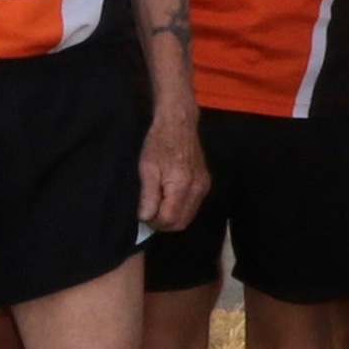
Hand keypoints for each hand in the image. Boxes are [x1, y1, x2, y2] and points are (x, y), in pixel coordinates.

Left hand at [135, 105, 206, 233]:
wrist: (179, 125)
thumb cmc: (159, 143)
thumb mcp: (147, 168)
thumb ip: (148, 195)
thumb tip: (145, 218)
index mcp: (182, 184)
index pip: (169, 218)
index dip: (154, 222)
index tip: (142, 216)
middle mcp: (197, 189)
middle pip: (181, 223)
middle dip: (163, 224)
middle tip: (148, 215)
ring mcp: (204, 187)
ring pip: (188, 217)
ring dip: (172, 219)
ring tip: (156, 208)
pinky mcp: (206, 184)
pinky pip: (193, 207)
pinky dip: (180, 210)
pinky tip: (168, 201)